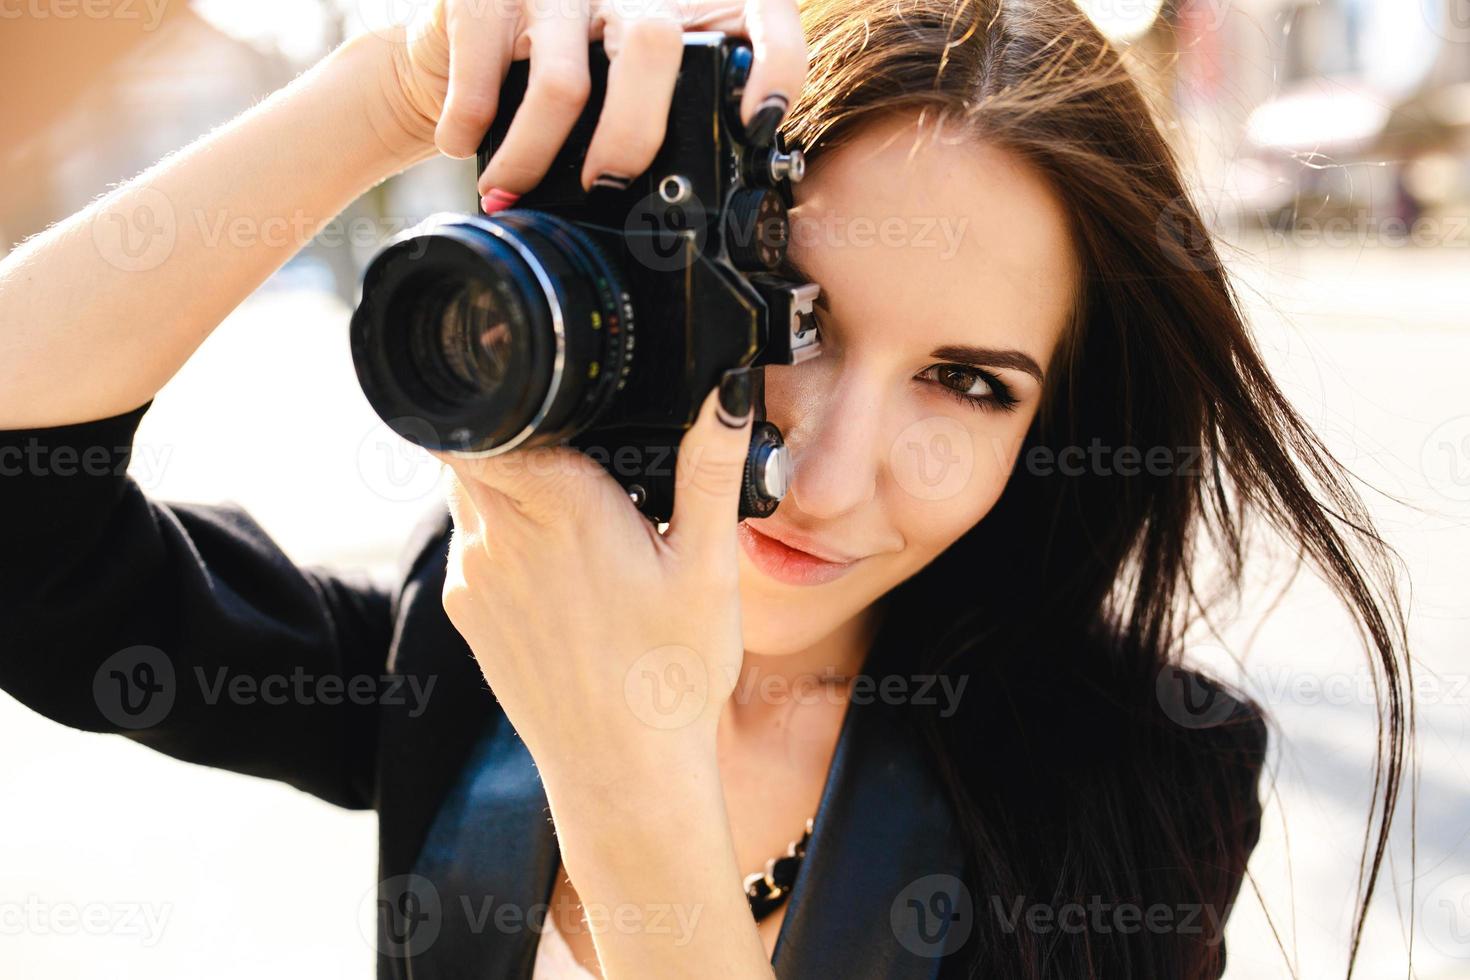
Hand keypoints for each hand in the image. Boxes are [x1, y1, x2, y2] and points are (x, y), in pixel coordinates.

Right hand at [376, 0, 806, 193]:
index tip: (759, 121)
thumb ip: (676, 117)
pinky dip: (470, 123)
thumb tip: (712, 199)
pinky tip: (461, 143)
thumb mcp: (630, 91)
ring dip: (532, 156)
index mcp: (686, 9)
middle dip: (628, 139)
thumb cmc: (564, 78)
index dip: (775, 64)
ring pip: (564, 82)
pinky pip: (485, 71)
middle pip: (653, 49)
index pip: (761, 14)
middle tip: (603, 187)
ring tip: (511, 191)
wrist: (458, 40)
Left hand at [435, 371, 755, 795]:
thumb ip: (710, 469)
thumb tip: (725, 393)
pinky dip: (503, 540)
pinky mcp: (466, 611)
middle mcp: (500, 534)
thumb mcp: (709, 568)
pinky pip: (471, 546)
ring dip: (508, 488)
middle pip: (478, 446)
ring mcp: (474, 575)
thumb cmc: (671, 676)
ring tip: (577, 523)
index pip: (498, 417)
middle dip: (520, 441)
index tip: (559, 406)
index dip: (520, 401)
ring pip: (469, 493)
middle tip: (586, 467)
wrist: (624, 775)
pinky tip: (560, 575)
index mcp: (562, 506)